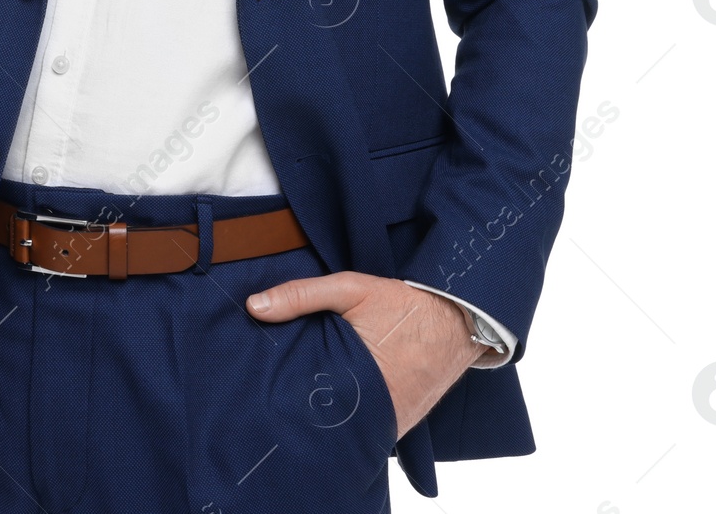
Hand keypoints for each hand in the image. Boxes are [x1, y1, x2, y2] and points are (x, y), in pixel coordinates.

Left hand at [246, 272, 490, 440]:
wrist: (461, 318)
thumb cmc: (404, 303)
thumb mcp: (351, 289)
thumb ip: (301, 295)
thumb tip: (254, 306)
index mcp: (361, 382)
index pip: (310, 402)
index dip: (287, 397)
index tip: (268, 388)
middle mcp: (380, 412)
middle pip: (327, 418)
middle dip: (308, 406)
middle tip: (284, 392)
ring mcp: (394, 423)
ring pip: (349, 426)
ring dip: (332, 413)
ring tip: (310, 396)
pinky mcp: (402, 424)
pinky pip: (371, 427)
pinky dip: (355, 416)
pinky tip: (340, 400)